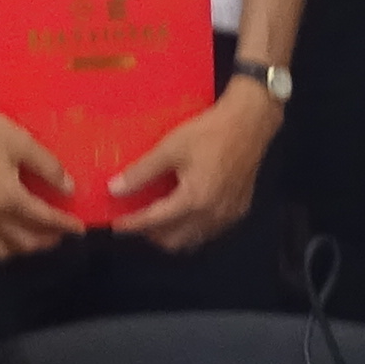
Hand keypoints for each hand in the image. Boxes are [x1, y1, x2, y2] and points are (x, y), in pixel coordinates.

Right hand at [0, 85, 88, 260]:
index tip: (79, 228)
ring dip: (21, 247)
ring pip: (1, 249)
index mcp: (8, 198)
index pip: (44, 219)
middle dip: (47, 240)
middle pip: (24, 241)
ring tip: (33, 236)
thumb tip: (69, 188)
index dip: (65, 224)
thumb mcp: (22, 142)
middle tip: (60, 233)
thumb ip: (48, 168)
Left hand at [107, 76, 282, 252]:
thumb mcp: (170, 148)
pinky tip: (186, 211)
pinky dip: (193, 228)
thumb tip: (115, 189)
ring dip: (172, 234)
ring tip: (159, 216)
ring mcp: (228, 216)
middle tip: (138, 218)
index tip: (116, 226)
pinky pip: (209, 231)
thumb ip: (142, 172)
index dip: (132, 225)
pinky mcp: (239, 210)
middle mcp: (212, 215)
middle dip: (152, 234)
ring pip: (193, 240)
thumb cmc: (209, 132)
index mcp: (194, 200)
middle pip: (173, 240)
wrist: (250, 123)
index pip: (154, 221)